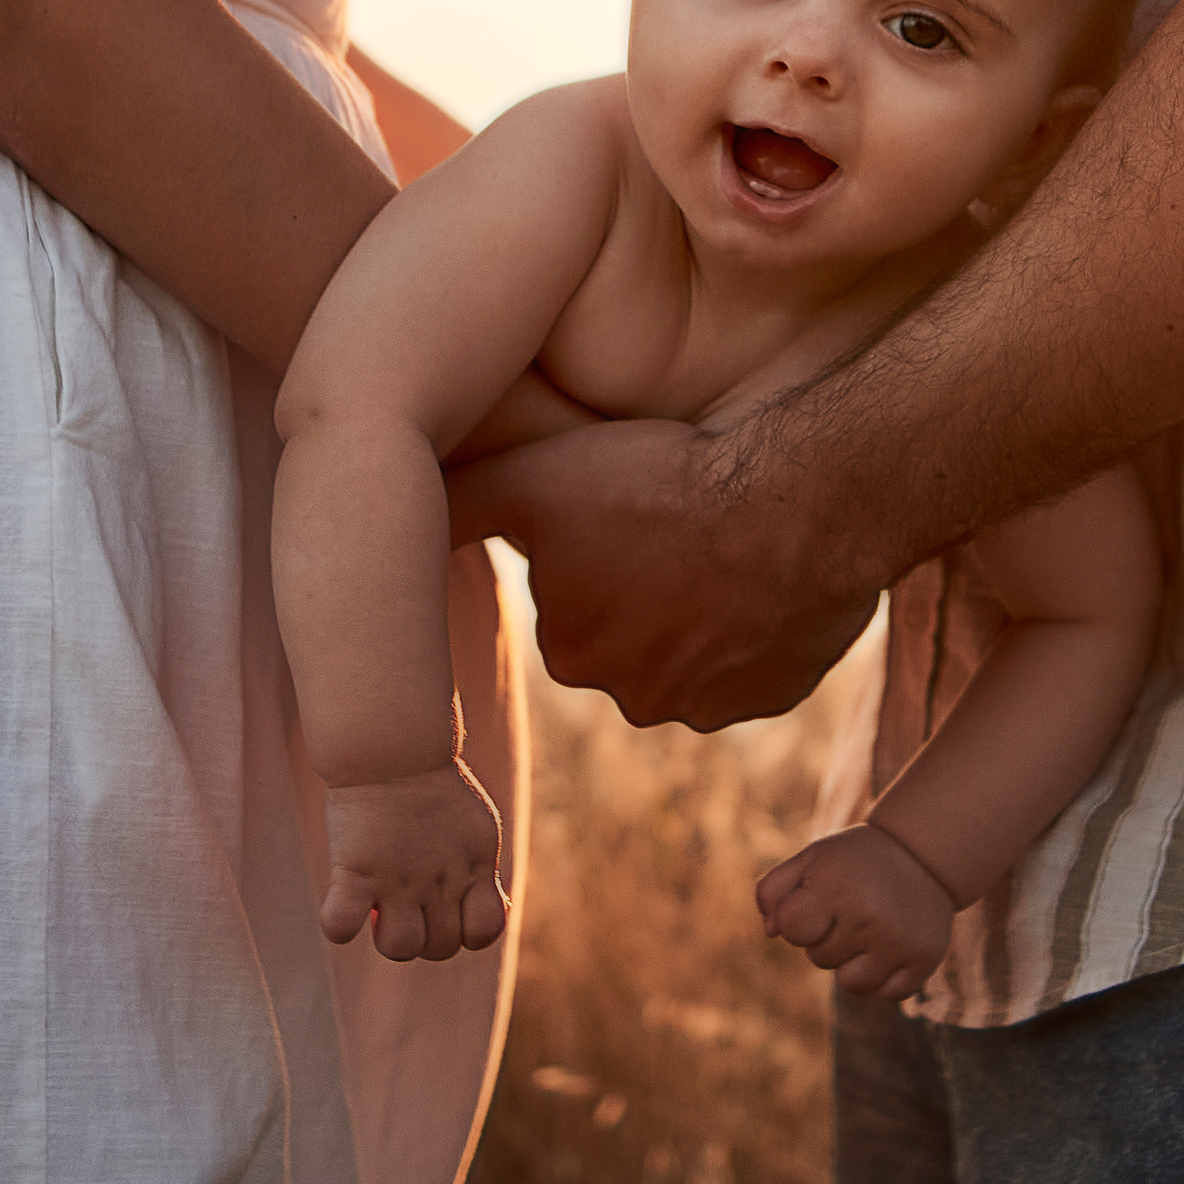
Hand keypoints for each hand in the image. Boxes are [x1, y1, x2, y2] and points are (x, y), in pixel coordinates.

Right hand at [321, 762, 508, 959]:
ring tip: (383, 911)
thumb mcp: (477, 829)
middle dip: (426, 940)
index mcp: (475, 866)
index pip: (486, 932)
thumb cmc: (434, 787)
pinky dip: (338, 926)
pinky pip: (341, 924)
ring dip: (390, 940)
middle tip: (410, 908)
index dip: (469, 935)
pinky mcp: (356, 869)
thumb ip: (482, 874)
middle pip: (440, 949)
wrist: (395, 748)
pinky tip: (344, 903)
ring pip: (400, 948)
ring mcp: (399, 876)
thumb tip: (493, 912)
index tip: (452, 912)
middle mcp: (441, 878)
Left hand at [447, 418, 883, 729]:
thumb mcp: (534, 479)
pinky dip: (757, 629)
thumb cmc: (660, 479)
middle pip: (630, 639)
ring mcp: (715, 705)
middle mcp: (638, 699)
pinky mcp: (777, 697)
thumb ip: (457, 508)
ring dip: (703, 614)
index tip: (627, 511)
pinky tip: (765, 573)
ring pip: (693, 655)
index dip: (595, 555)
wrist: (800, 500)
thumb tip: (383, 521)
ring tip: (724, 545)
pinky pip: (756, 665)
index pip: (569, 608)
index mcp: (573, 653)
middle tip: (675, 526)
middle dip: (646, 595)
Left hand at [757, 824, 957, 1000]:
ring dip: (853, 964)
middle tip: (852, 907)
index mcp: (836, 886)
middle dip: (828, 937)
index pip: (792, 930)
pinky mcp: (924, 959)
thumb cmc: (854, 860)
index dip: (799, 918)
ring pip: (851, 984)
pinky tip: (891, 945)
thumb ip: (773, 890)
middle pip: (820, 958)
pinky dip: (884, 976)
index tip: (818, 898)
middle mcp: (868, 915)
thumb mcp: (811, 858)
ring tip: (869, 930)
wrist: (923, 853)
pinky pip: (886, 994)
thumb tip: (770, 933)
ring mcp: (898, 941)